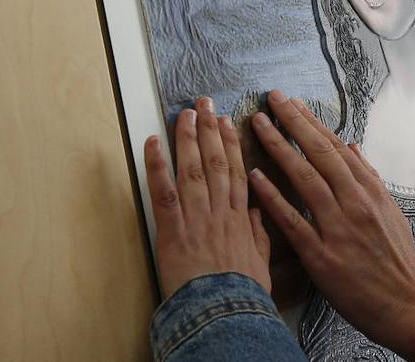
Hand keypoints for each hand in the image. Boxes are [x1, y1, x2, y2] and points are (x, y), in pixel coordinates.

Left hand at [144, 97, 271, 297]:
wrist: (224, 312)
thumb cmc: (242, 293)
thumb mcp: (261, 263)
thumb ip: (258, 233)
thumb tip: (256, 210)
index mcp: (241, 218)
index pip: (237, 171)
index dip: (232, 144)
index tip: (228, 122)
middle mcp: (220, 211)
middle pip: (216, 162)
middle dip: (210, 130)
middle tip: (205, 103)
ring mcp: (197, 218)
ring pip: (193, 169)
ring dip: (188, 138)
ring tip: (185, 112)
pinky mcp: (173, 229)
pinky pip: (164, 191)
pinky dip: (158, 165)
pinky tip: (153, 143)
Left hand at [247, 90, 414, 359]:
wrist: (407, 304)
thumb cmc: (398, 261)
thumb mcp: (392, 213)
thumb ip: (371, 179)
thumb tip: (353, 147)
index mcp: (372, 192)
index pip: (338, 148)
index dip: (313, 123)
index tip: (294, 103)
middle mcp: (355, 203)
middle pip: (320, 153)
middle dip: (294, 122)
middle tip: (272, 98)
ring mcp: (338, 227)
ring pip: (304, 178)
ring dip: (278, 147)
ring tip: (258, 124)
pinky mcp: (321, 255)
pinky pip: (292, 220)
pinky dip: (272, 195)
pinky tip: (254, 175)